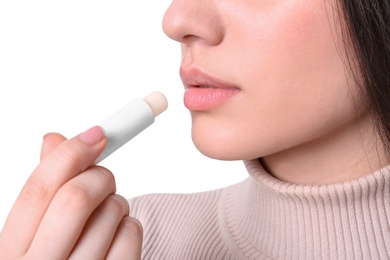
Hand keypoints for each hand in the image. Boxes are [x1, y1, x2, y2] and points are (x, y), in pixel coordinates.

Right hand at [0, 126, 142, 258]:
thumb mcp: (35, 234)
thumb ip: (45, 190)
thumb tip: (55, 139)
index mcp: (12, 251)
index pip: (39, 189)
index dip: (70, 153)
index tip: (97, 133)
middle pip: (77, 197)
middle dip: (99, 175)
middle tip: (104, 177)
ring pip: (113, 210)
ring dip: (116, 202)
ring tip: (105, 216)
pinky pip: (132, 233)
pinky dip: (129, 224)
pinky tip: (116, 237)